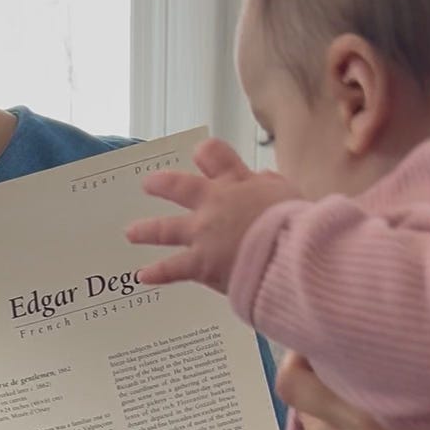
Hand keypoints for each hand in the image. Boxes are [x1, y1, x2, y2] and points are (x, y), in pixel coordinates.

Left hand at [126, 137, 297, 293]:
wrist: (290, 253)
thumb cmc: (297, 223)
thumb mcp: (288, 192)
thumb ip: (269, 185)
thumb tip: (261, 180)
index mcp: (238, 182)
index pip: (215, 156)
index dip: (207, 154)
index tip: (201, 154)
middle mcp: (214, 203)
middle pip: (180, 187)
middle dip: (163, 185)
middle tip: (148, 184)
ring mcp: (203, 234)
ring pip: (166, 229)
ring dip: (147, 230)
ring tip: (131, 232)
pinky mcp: (200, 264)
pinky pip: (173, 269)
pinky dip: (157, 273)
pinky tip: (142, 276)